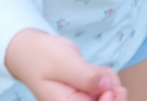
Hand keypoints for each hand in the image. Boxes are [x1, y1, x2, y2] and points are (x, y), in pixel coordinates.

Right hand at [5, 29, 126, 100]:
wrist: (31, 49)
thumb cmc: (43, 56)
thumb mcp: (63, 63)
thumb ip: (85, 76)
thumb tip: (106, 87)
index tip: (109, 90)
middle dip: (115, 95)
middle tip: (111, 80)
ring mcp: (81, 98)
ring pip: (110, 97)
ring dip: (112, 84)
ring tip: (101, 70)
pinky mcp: (86, 89)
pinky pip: (106, 88)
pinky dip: (108, 79)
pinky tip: (100, 69)